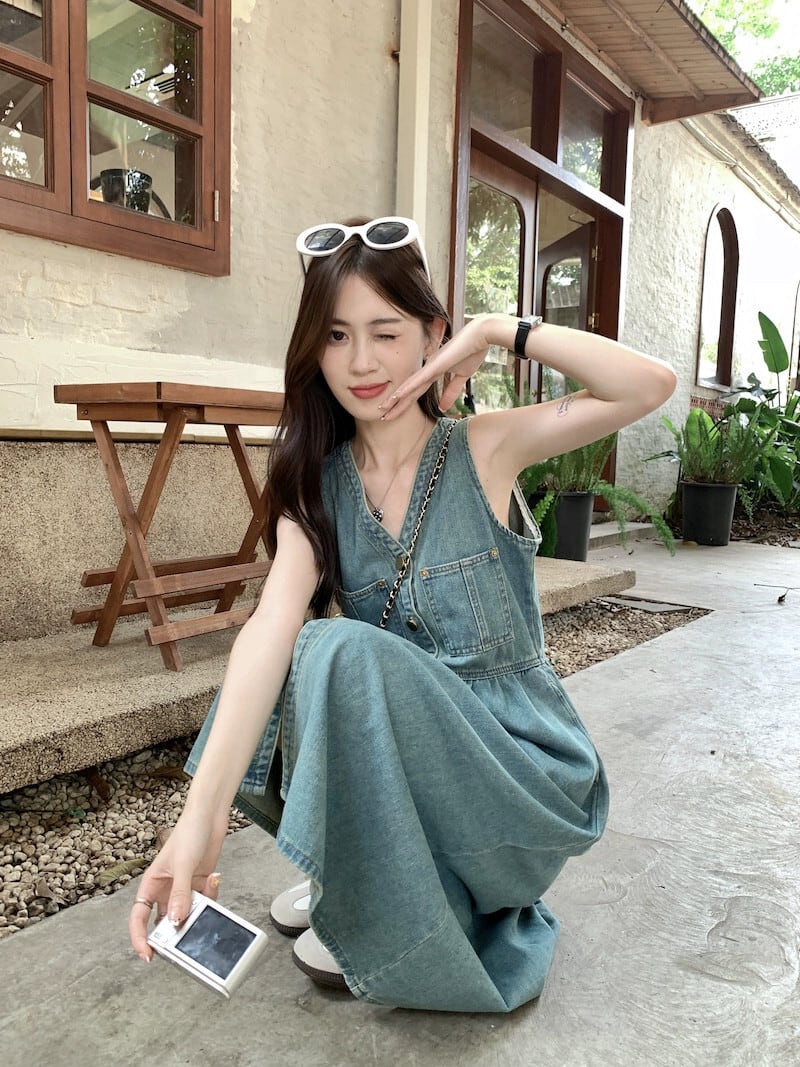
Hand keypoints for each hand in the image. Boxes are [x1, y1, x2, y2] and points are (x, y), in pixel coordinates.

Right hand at [128, 808, 228, 961]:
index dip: (139, 938)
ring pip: (187, 914)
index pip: (138, 917)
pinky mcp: (200, 886)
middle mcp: (166, 890)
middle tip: (185, 937)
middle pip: (163, 921)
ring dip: (197, 912)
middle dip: (174, 930)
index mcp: (151, 884)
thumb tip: (175, 921)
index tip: (147, 954)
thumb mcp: (182, 864)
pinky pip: (205, 903)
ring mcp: (184, 889)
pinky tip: (213, 878)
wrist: (211, 816)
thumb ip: (179, 894)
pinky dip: (210, 897)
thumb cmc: (189, 832)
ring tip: (204, 895)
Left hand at [379, 314, 499, 419]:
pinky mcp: (435, 364)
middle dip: (395, 405)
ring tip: (382, 409)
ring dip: (396, 399)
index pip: (415, 392)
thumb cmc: (472, 351)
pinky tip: (396, 396)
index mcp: (433, 372)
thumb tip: (443, 408)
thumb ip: (451, 391)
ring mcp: (430, 367)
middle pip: (408, 391)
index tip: (393, 413)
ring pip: (409, 387)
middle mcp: (427, 370)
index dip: (404, 404)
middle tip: (382, 416)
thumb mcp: (461, 377)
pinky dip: (407, 388)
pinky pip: (419, 379)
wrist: (481, 335)